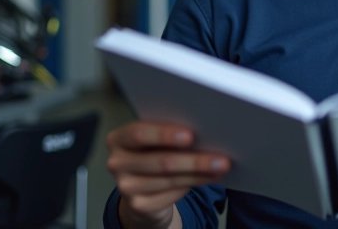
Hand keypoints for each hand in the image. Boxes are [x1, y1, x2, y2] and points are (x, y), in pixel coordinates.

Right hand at [106, 121, 229, 228]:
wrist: (141, 187)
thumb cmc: (153, 154)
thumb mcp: (154, 140)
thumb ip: (168, 133)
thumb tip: (204, 131)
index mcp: (119, 139)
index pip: (139, 134)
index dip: (165, 135)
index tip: (190, 135)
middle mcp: (117, 163)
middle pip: (161, 161)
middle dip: (194, 160)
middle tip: (221, 158)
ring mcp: (125, 187)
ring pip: (170, 179)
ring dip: (200, 173)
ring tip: (220, 167)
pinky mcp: (138, 205)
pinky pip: (171, 194)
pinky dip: (193, 184)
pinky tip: (209, 177)